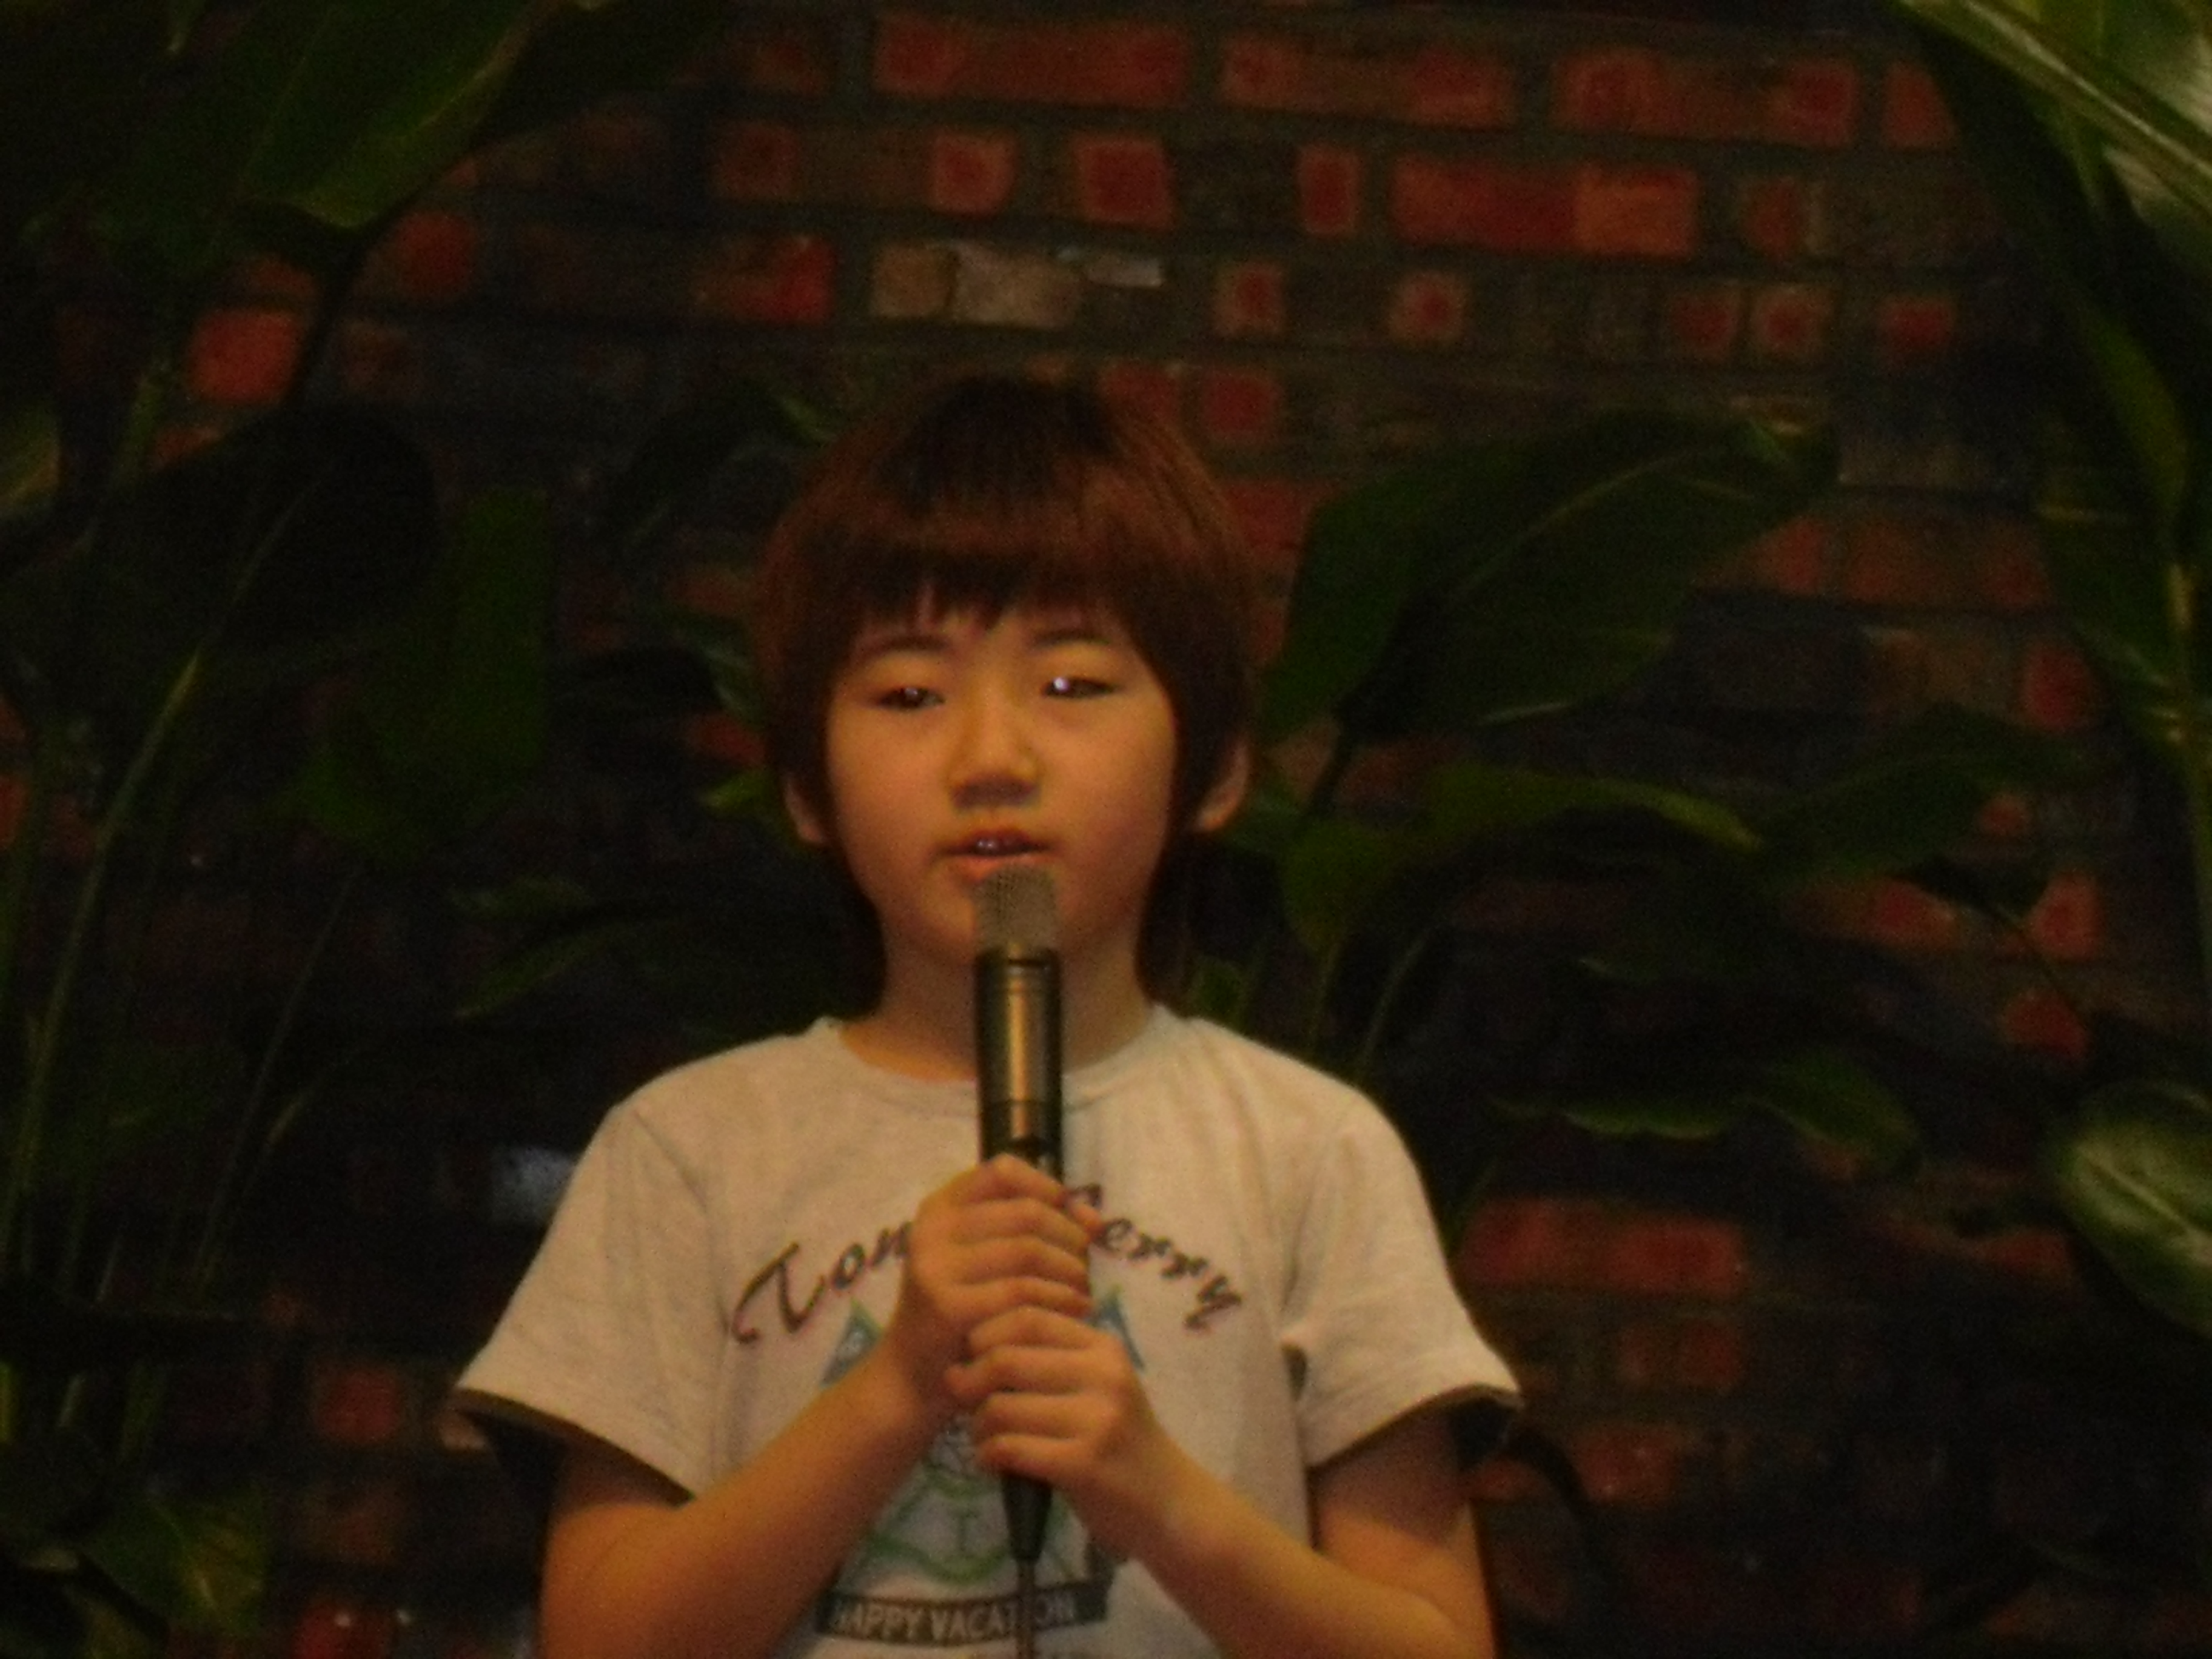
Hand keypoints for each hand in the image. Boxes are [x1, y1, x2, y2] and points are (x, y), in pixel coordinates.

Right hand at [879, 1156, 1095, 1421]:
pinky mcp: (947, 1307)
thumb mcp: (991, 1259)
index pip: (1003, 1171)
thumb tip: (1094, 1219)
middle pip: (1025, 1212)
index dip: (1048, 1187)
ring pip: (1027, 1250)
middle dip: (1069, 1237)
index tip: (1075, 1217)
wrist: (913, 1375)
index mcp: (941, 1207)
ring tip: (1083, 1291)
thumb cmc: (965, 1311)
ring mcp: (935, 1266)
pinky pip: (1020, 1292)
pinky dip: (1059, 1299)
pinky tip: (1076, 1310)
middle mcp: (932, 1229)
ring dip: (1069, 1270)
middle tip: (1085, 1267)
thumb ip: (1036, 1231)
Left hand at [949, 1302, 1188, 1559]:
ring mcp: (1096, 1419)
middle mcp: (1103, 1374)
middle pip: (1006, 1358)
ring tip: (984, 1438)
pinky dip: (988, 1455)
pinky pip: (1010, 1448)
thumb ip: (1049, 1359)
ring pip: (1001, 1407)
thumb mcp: (1096, 1384)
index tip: (969, 1356)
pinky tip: (992, 1463)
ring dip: (977, 1425)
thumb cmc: (1120, 1440)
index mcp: (1103, 1347)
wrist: (1166, 1501)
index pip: (1027, 1316)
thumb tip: (971, 1343)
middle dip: (970, 1379)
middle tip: (962, 1398)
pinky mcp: (1084, 1464)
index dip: (984, 1333)